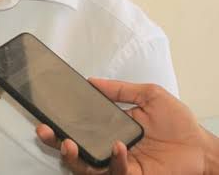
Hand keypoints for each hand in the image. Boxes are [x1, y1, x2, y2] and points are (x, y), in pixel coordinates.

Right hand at [36, 78, 205, 174]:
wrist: (202, 147)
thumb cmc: (179, 123)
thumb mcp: (149, 95)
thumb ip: (120, 89)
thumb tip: (92, 81)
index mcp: (108, 128)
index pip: (78, 127)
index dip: (60, 122)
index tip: (46, 114)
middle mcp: (109, 147)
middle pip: (74, 149)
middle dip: (54, 142)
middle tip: (44, 131)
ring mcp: (119, 164)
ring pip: (86, 168)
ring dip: (74, 157)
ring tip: (69, 143)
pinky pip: (115, 173)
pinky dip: (114, 161)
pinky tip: (118, 147)